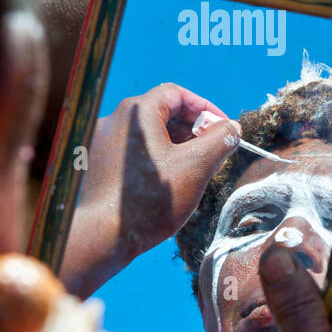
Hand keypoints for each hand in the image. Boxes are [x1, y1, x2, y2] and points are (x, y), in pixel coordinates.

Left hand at [61, 84, 240, 295]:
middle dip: (193, 131)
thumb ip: (220, 140)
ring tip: (194, 172)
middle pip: (163, 113)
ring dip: (177, 147)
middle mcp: (114, 121)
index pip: (177, 94)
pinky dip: (157, 159)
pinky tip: (170, 184)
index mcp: (137, 112)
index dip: (205, 109)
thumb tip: (232, 128)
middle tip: (214, 153)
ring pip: (150, 135)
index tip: (223, 129)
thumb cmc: (152, 201)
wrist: (106, 237)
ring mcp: (102, 143)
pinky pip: (135, 152)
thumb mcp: (197, 166)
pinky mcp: (99, 164)